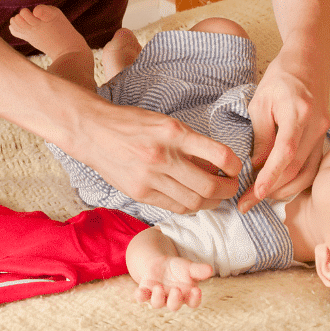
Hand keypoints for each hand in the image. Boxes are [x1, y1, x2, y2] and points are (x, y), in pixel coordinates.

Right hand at [65, 94, 241, 213]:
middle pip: (209, 186)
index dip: (235, 166)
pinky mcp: (140, 193)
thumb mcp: (165, 123)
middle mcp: (163, 157)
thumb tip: (218, 163)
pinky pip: (175, 207)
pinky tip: (194, 199)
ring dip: (211, 202)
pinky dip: (190, 206)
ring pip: (194, 202)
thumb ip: (191, 143)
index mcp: (174, 133)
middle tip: (231, 187)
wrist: (93, 132)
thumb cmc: (132, 124)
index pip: (219, 154)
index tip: (236, 168)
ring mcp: (150, 178)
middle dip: (227, 190)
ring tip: (215, 196)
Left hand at [133, 256, 213, 310]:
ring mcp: (158, 296)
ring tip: (159, 288)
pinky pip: (141, 297)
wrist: (160, 264)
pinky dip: (140, 296)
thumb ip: (198, 270)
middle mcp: (172, 299)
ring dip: (157, 298)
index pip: (193, 302)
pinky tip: (139, 292)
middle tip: (176, 290)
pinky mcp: (146, 291)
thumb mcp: (189, 267)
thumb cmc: (179, 269)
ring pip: (157, 303)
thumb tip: (210, 270)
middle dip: (175, 300)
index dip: (195, 299)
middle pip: (174, 305)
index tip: (197, 290)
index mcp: (186, 295)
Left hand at [239, 47, 329, 212]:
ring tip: (258, 198)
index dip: (270, 176)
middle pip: (296, 168)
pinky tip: (277, 187)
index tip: (254, 193)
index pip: (286, 152)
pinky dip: (294, 180)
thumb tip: (257, 166)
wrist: (310, 63)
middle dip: (270, 190)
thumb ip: (261, 135)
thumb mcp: (261, 101)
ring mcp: (323, 133)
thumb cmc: (281, 78)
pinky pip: (311, 167)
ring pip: (306, 173)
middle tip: (246, 203)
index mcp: (299, 112)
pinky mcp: (323, 139)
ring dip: (283, 190)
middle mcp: (316, 126)